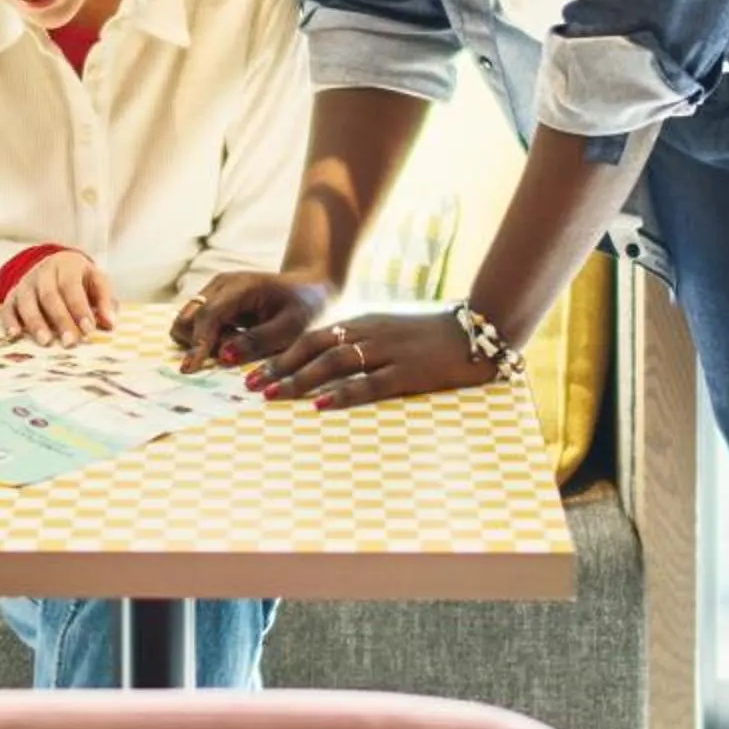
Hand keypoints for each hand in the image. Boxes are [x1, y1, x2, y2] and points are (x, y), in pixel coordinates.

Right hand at [1, 250, 115, 345]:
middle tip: (70, 342)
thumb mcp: (96, 282)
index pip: (71, 287)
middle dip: (60, 320)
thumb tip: (110, 324)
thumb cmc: (79, 280)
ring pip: (27, 302)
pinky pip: (7, 308)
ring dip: (36, 323)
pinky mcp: (12, 296)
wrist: (55, 266)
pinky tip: (14, 336)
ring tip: (46, 342)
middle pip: (49, 296)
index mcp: (66, 265)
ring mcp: (25, 284)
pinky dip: (9, 322)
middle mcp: (43, 272)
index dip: (79, 309)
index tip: (88, 330)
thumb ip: (104, 301)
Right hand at [171, 271, 332, 372]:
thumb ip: (258, 341)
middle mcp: (219, 286)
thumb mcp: (291, 328)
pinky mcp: (214, 304)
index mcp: (240, 286)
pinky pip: (196, 327)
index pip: (209, 315)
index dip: (198, 343)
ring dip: (202, 343)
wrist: (310, 289)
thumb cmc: (305, 307)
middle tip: (232, 354)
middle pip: (186, 319)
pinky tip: (233, 342)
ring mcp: (214, 294)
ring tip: (235, 346)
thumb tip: (224, 356)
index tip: (191, 370)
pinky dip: (207, 341)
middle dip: (199, 343)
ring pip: (186, 324)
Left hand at [248, 310, 494, 409]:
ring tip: (272, 396)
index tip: (256, 370)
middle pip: (313, 349)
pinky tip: (320, 405)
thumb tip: (331, 365)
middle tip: (250, 386)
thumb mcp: (392, 331)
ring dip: (299, 380)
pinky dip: (342, 394)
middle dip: (279, 368)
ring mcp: (388, 351)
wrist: (478, 330)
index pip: (312, 337)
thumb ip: (364, 343)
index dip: (282, 355)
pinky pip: (369, 383)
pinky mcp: (408, 372)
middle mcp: (370, 333)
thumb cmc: (434, 336)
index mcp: (364, 323)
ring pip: (333, 364)